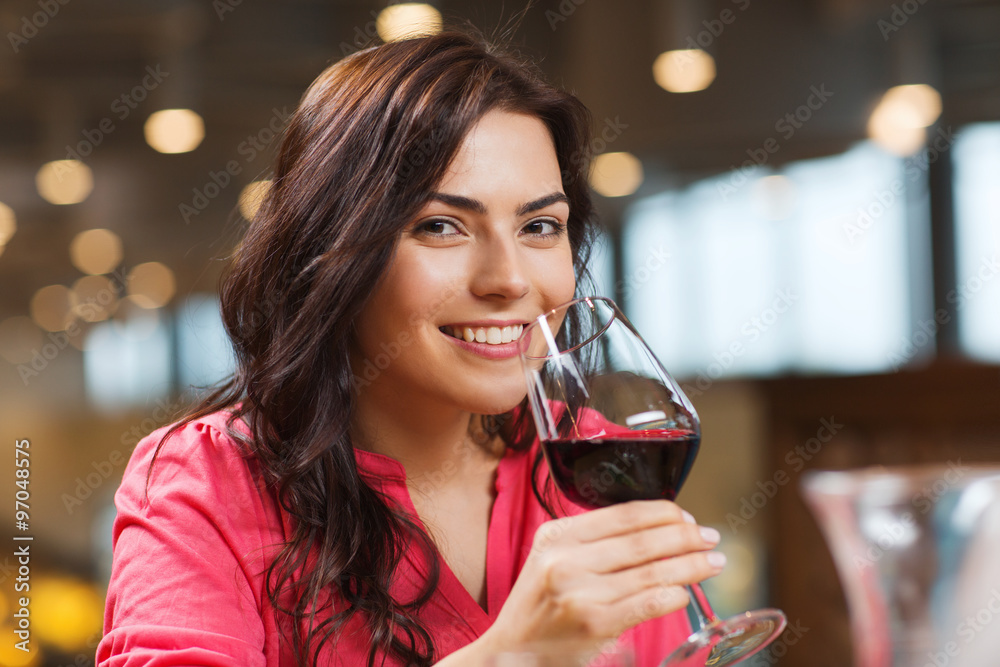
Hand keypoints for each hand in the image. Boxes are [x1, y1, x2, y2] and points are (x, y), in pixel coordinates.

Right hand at [481, 500, 723, 652]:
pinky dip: (674, 595)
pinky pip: (648, 602)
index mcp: (557, 536)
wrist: (511, 654)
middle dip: (685, 537)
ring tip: (712, 563)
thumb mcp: (551, 560)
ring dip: (690, 566)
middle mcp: (566, 560)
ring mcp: (580, 592)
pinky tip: (685, 593)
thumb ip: (591, 542)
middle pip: (642, 540)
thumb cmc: (540, 608)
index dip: (663, 514)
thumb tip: (656, 529)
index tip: (687, 518)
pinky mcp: (595, 623)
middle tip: (710, 538)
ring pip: (652, 571)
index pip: (623, 515)